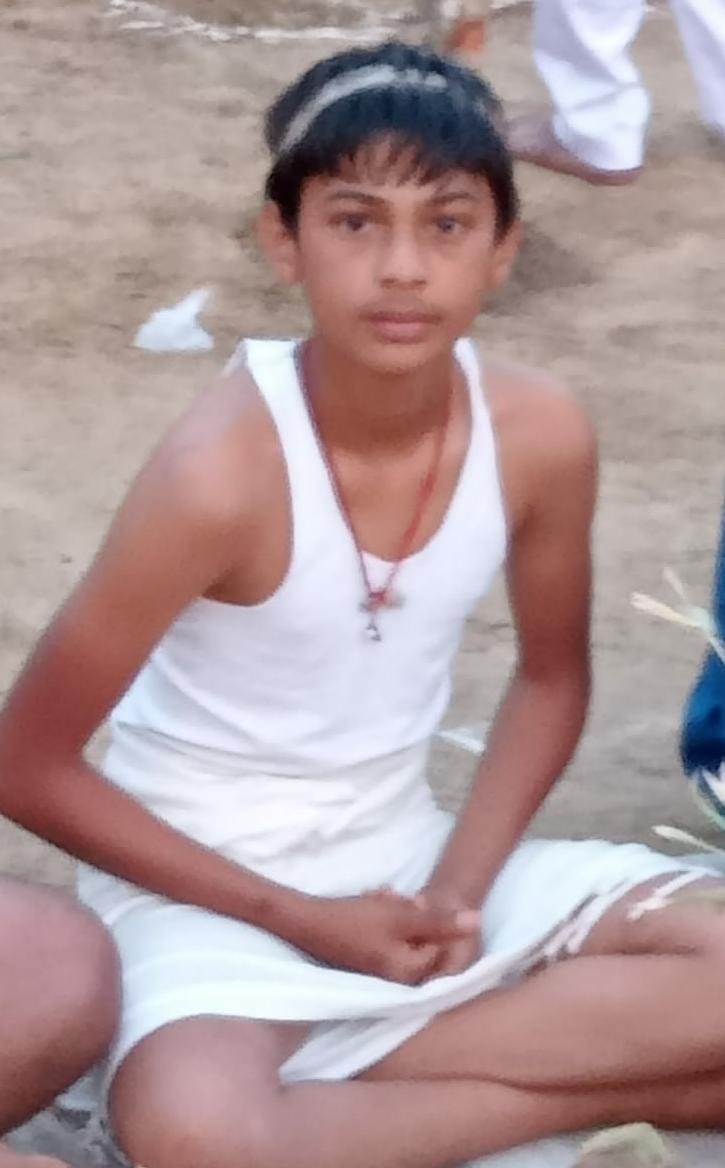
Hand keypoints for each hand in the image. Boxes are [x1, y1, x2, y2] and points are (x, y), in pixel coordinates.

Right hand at [286, 889, 479, 985]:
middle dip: (412, 912)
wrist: (306, 921)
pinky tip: (372, 899)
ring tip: (379, 896)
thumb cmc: (355, 921)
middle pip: (423, 937)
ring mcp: (382, 967)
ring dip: (396, 908)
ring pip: (405, 929)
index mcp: (411, 974)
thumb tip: (478, 923)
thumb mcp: (402, 918)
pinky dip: (384, 914)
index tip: (413, 904)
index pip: (441, 945)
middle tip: (393, 898)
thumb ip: (442, 922)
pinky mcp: (369, 954)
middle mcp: (399, 977)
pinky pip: (389, 931)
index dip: (432, 918)